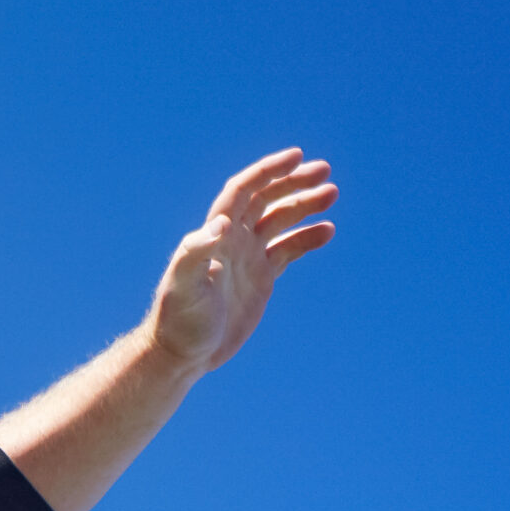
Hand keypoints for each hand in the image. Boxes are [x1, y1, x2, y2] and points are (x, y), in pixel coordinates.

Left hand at [146, 149, 335, 374]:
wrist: (182, 353)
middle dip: (293, 182)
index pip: (243, 190)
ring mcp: (247, 259)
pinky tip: (327, 231)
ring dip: (304, 205)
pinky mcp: (260, 279)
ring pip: (280, 221)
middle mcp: (232, 241)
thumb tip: (221, 224)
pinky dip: (306, 238)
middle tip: (324, 171)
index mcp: (214, 235)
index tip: (297, 156)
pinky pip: (287, 250)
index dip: (267, 171)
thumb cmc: (178, 320)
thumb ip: (197, 253)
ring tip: (331, 194)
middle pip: (265, 199)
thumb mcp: (183, 286)